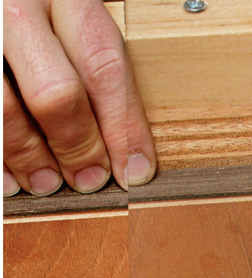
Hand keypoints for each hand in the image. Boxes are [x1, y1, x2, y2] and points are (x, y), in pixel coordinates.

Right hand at [3, 0, 155, 195]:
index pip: (104, 68)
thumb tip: (131, 158)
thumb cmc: (41, 16)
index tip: (134, 171)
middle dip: (78, 148)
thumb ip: (97, 74)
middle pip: (56, 93)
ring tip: (47, 183)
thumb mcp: (73, 23)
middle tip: (89, 180)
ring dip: (30, 158)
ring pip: (6, 109)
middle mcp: (16, 7)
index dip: (123, 130)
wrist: (1, 3)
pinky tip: (9, 179)